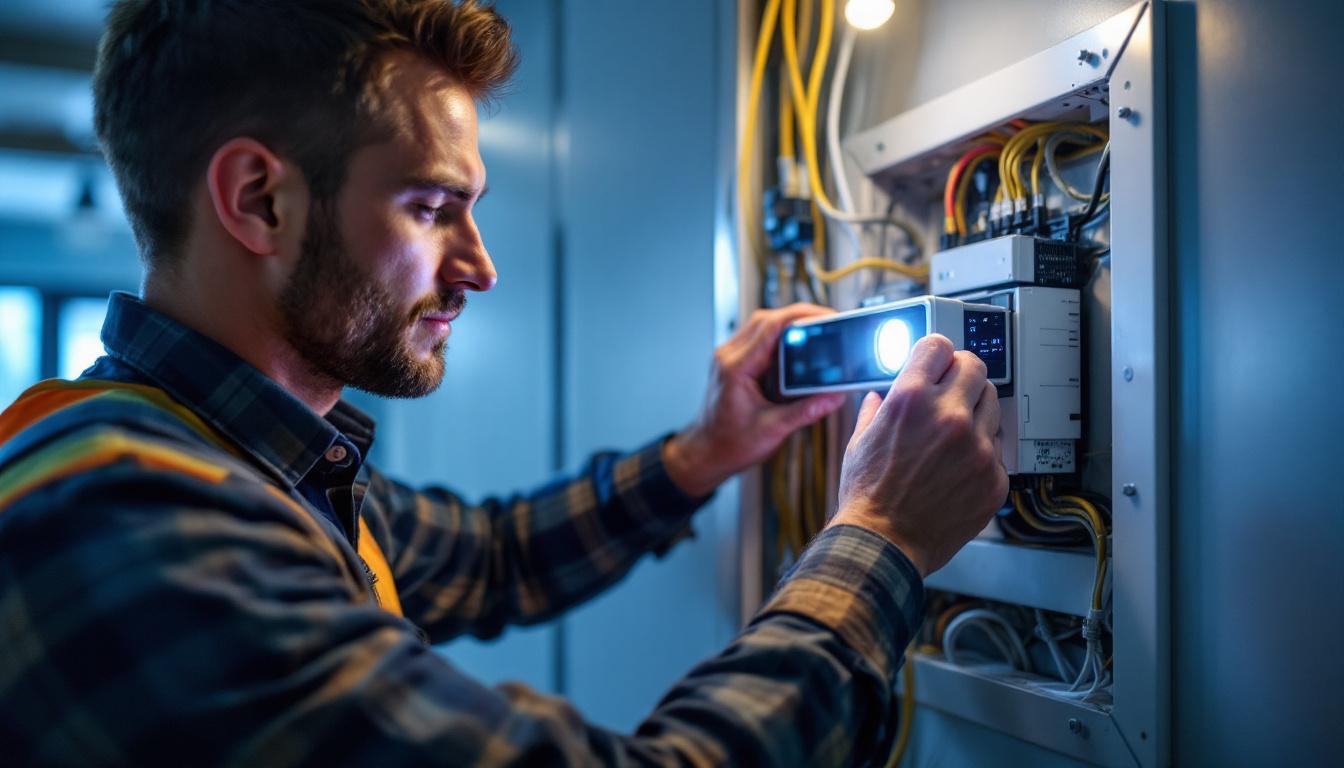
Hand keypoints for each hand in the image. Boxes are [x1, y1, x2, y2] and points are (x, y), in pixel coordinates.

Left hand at [663, 304, 847, 497]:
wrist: (706, 453)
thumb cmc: (728, 444)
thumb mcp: (772, 429)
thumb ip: (805, 411)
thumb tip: (833, 396)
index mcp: (736, 369)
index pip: (771, 327)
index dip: (802, 317)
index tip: (827, 317)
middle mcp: (728, 357)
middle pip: (767, 319)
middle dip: (800, 317)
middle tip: (828, 322)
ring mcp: (729, 357)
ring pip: (762, 326)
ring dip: (789, 326)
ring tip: (816, 333)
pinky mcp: (734, 362)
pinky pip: (758, 339)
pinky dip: (779, 338)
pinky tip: (796, 347)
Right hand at [829, 335, 1007, 576]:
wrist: (883, 543)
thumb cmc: (867, 497)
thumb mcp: (859, 442)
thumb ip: (875, 411)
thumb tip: (880, 397)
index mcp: (911, 399)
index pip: (939, 346)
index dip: (936, 353)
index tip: (938, 362)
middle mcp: (949, 416)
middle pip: (975, 367)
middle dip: (961, 376)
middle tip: (952, 393)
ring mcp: (976, 447)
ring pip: (992, 405)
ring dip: (975, 413)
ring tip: (953, 437)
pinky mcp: (993, 476)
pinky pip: (997, 449)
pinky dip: (981, 454)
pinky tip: (959, 468)